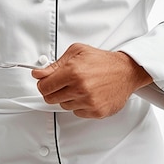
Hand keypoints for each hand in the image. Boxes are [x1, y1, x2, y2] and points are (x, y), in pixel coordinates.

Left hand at [32, 43, 151, 118]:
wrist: (125, 71)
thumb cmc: (102, 60)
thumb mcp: (76, 52)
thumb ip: (55, 64)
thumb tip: (39, 73)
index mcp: (73, 71)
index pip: (44, 86)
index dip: (42, 84)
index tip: (44, 82)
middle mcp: (80, 88)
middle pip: (51, 98)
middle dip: (52, 91)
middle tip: (61, 83)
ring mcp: (88, 101)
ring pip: (64, 106)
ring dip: (67, 97)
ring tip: (78, 86)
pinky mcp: (96, 112)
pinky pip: (77, 112)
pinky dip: (79, 104)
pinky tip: (86, 94)